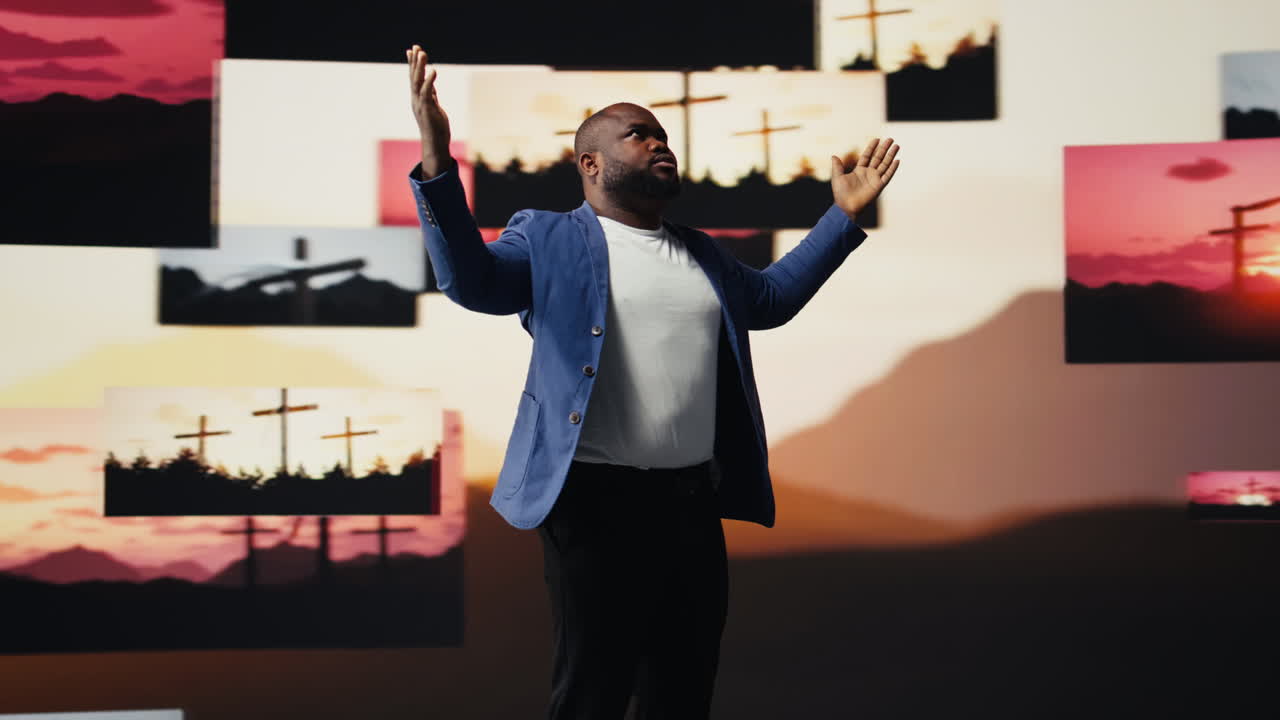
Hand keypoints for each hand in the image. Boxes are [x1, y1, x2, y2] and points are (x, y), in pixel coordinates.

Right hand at [406, 45, 451, 177]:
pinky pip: (427, 93)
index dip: (412, 64)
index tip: (411, 50)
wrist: (435, 144)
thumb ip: (432, 96)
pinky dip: (430, 81)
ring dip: (419, 67)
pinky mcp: (427, 110)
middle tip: (415, 46)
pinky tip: (433, 71)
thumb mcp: (434, 107)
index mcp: (418, 98)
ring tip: (422, 53)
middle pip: (414, 77)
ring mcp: (420, 104)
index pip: (414, 78)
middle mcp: (416, 100)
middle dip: (414, 61)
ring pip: (418, 82)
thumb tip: (432, 86)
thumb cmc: (436, 127)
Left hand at [831, 137, 899, 220]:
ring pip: (884, 164)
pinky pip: (887, 175)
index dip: (872, 147)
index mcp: (859, 170)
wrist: (846, 206)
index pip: (867, 156)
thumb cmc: (841, 193)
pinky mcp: (879, 186)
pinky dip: (892, 168)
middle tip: (890, 139)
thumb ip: (837, 166)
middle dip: (884, 148)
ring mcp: (874, 179)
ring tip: (896, 146)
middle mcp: (868, 173)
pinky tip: (897, 160)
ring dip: (890, 155)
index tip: (877, 139)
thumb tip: (833, 156)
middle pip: (878, 158)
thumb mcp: (837, 177)